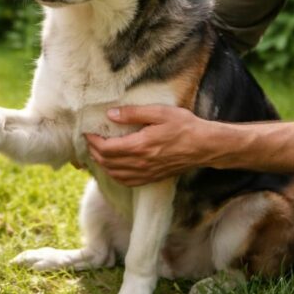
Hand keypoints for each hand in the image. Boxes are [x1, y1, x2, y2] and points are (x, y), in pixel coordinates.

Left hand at [84, 105, 213, 185]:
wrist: (204, 146)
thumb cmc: (184, 126)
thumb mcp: (159, 112)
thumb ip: (133, 113)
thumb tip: (111, 114)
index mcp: (140, 146)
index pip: (106, 149)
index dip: (93, 141)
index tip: (88, 131)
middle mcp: (140, 163)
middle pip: (107, 162)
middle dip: (94, 151)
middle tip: (90, 140)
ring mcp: (146, 173)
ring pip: (114, 174)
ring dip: (102, 164)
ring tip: (97, 152)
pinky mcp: (152, 177)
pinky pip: (127, 181)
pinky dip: (115, 175)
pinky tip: (113, 168)